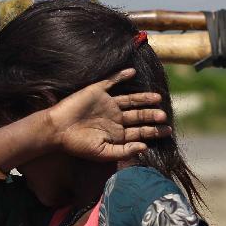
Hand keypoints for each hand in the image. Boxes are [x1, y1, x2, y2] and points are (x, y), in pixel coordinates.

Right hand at [46, 68, 171, 160]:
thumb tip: (145, 147)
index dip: (154, 131)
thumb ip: (125, 151)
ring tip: (158, 97)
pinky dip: (122, 76)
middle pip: (139, 115)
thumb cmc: (79, 145)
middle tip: (164, 115)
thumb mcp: (104, 152)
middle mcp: (115, 118)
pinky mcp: (97, 92)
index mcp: (117, 133)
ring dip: (144, 98)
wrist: (58, 130)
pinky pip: (112, 82)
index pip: (140, 131)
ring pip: (131, 99)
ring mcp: (107, 104)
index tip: (168, 130)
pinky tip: (133, 72)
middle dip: (152, 115)